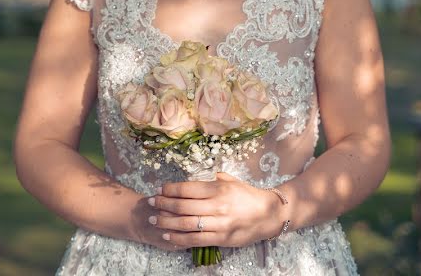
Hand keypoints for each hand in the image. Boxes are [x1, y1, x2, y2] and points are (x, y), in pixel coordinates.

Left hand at [146, 172, 284, 248]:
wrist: (270, 215)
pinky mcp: (221, 239)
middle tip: (150, 203)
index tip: (159, 189)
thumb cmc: (248, 196)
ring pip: (186, 224)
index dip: (170, 189)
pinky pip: (196, 240)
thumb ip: (212, 180)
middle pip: (183, 206)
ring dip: (166, 222)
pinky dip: (179, 239)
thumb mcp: (231, 181)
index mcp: (219, 189)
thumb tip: (193, 180)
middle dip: (163, 204)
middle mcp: (217, 206)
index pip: (187, 189)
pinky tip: (168, 236)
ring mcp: (219, 224)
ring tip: (154, 220)